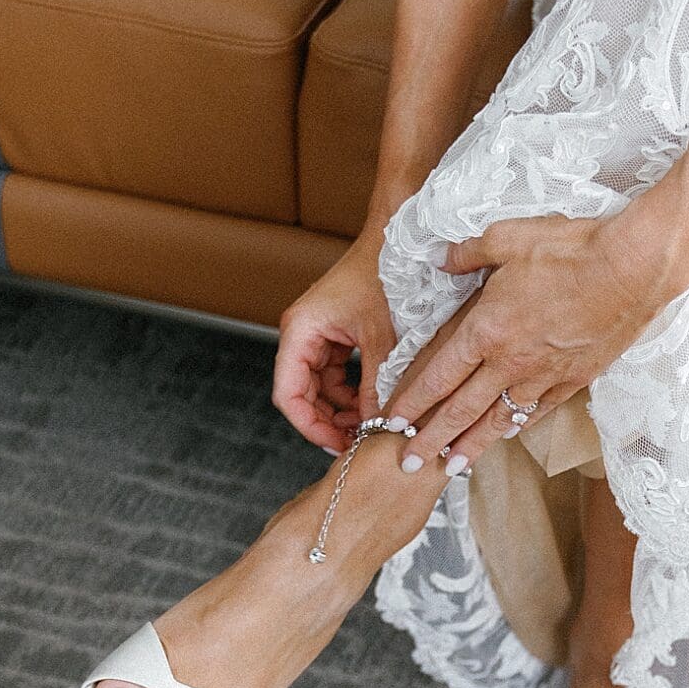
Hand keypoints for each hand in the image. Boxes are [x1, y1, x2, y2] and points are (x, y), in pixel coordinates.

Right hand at [273, 222, 394, 451]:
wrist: (399, 242)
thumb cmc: (388, 278)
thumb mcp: (385, 340)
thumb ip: (379, 386)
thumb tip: (381, 428)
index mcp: (301, 330)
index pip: (289, 394)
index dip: (310, 425)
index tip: (337, 445)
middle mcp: (302, 333)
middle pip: (302, 393)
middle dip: (328, 420)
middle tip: (356, 443)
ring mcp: (318, 334)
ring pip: (321, 386)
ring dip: (343, 408)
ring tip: (371, 427)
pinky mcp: (336, 334)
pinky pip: (337, 373)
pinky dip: (353, 391)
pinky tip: (376, 404)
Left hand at [384, 210, 671, 469]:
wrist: (634, 268)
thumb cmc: (571, 248)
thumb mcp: (506, 237)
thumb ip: (467, 252)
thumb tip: (441, 258)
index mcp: (487, 330)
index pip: (438, 376)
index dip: (410, 402)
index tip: (389, 423)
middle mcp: (511, 361)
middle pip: (462, 410)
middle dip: (430, 440)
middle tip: (407, 463)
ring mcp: (546, 374)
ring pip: (500, 419)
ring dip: (472, 445)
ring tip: (452, 466)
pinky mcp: (578, 377)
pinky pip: (540, 409)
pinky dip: (519, 424)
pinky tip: (508, 433)